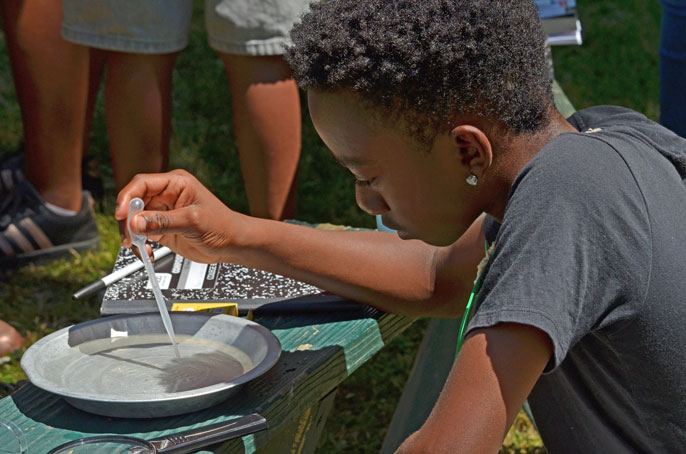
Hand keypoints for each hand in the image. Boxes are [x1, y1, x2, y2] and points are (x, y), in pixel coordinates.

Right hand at [115, 169, 247, 263]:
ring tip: (141, 248)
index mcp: (176, 183)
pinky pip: (142, 234)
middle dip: (128, 220)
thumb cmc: (222, 226)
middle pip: (134, 203)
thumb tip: (136, 222)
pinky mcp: (162, 229)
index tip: (121, 214)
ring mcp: (163, 213)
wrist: (233, 244)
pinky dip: (140, 245)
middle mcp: (167, 195)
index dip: (127, 198)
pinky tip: (147, 252)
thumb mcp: (192, 222)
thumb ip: (163, 222)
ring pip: (134, 220)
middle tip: (130, 237)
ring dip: (132, 235)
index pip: (142, 184)